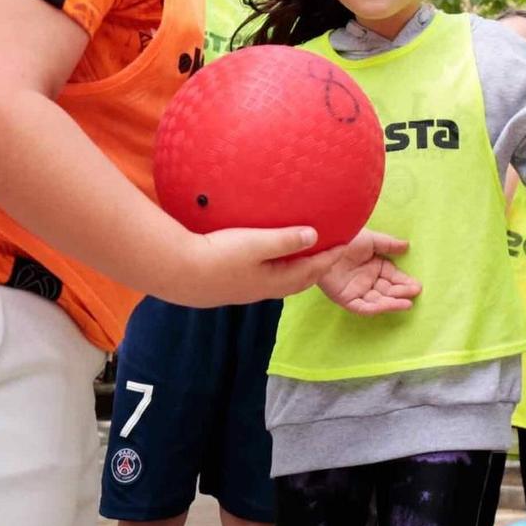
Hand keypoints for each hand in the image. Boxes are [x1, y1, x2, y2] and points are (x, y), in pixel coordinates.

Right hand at [173, 224, 374, 305]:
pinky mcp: (232, 285)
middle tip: (332, 250)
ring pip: (282, 280)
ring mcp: (247, 290)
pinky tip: (268, 257)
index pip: (314, 269)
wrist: (178, 272)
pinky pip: (265, 277)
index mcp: (276, 281)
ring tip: (305, 252)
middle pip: (301, 279)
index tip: (347, 242)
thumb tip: (315, 236)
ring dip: (298, 268)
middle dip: (319, 265)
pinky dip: (277, 267)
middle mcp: (264, 289)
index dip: (332, 256)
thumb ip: (286, 240)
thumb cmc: (219, 255)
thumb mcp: (256, 243)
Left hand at [314, 228, 422, 314]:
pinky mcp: (345, 299)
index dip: (404, 281)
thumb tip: (406, 246)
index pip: (393, 276)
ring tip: (406, 303)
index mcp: (373, 266)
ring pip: (378, 301)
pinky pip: (363, 307)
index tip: (417, 286)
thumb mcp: (370, 239)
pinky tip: (388, 305)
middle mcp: (366, 280)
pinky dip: (376, 308)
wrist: (323, 243)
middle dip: (401, 292)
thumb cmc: (344, 237)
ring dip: (392, 303)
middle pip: (387, 290)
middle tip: (414, 292)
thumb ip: (388, 244)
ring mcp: (356, 290)